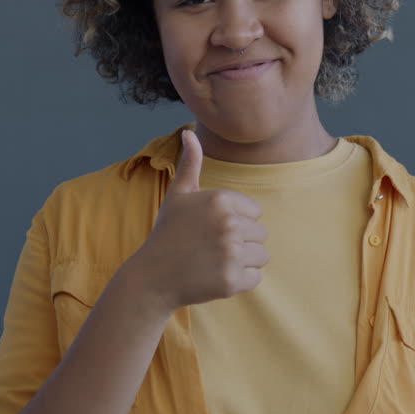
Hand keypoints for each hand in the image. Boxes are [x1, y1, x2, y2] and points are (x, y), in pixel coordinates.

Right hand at [125, 129, 268, 311]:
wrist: (152, 277)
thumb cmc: (168, 233)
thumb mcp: (178, 195)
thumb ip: (190, 163)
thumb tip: (189, 132)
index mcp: (220, 200)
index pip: (256, 212)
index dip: (237, 222)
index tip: (211, 229)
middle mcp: (228, 224)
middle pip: (261, 234)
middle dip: (241, 242)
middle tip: (211, 248)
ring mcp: (230, 254)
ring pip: (262, 256)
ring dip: (243, 262)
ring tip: (215, 262)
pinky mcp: (231, 281)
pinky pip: (256, 278)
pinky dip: (240, 281)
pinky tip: (215, 276)